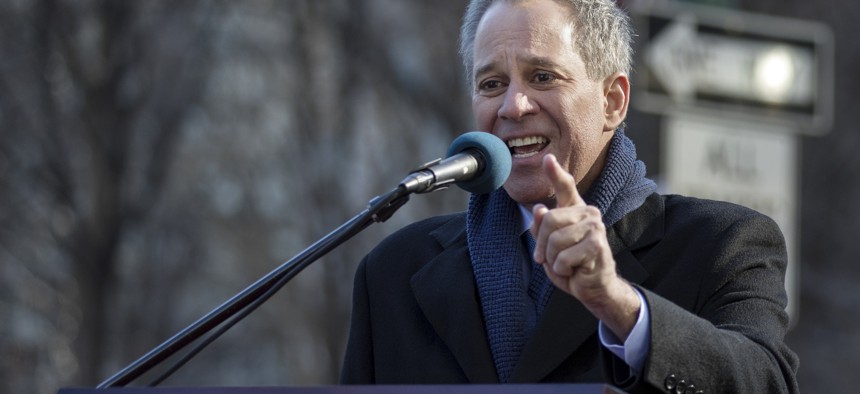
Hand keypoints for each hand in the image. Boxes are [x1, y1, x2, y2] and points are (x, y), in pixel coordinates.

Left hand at [530, 154, 639, 339]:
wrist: (592, 288)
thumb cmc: (571, 265)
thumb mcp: (548, 247)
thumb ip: (541, 228)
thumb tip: (539, 208)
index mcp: (575, 211)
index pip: (565, 187)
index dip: (555, 173)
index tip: (547, 159)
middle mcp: (588, 213)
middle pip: (549, 219)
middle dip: (541, 245)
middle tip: (546, 258)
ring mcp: (595, 227)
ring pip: (555, 240)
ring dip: (553, 260)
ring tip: (564, 264)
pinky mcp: (598, 245)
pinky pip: (564, 257)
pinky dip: (562, 269)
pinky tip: (575, 271)